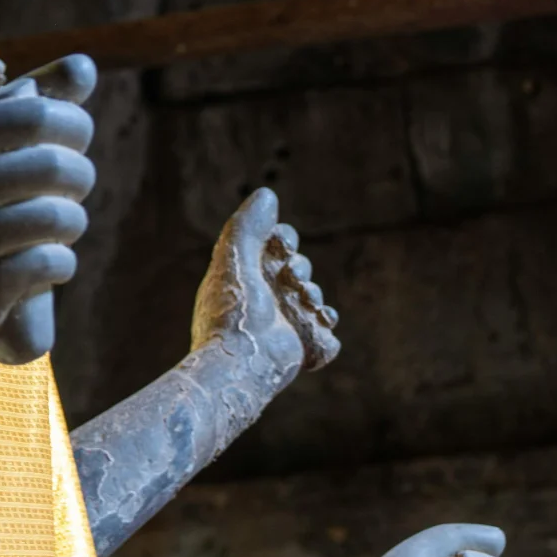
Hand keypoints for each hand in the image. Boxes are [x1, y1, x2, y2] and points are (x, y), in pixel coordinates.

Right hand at [0, 56, 96, 366]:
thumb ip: (33, 101)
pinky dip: (61, 264)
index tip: (66, 147)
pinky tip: (46, 266)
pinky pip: (52, 263)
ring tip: (58, 231)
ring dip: (71, 224)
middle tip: (67, 193)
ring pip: (61, 218)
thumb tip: (85, 65)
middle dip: (78, 179)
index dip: (72, 128)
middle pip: (58, 165)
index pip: (43, 113)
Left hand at [190, 187, 339, 372]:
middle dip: (301, 269)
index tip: (282, 246)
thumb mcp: (234, 260)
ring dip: (314, 296)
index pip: (276, 245)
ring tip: (304, 303)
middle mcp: (265, 298)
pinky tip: (318, 322)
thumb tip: (267, 193)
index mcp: (246, 276)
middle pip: (300, 268)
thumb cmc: (230, 313)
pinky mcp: (300, 349)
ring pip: (314, 298)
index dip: (285, 239)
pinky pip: (326, 333)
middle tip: (292, 281)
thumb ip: (247, 226)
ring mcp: (284, 325)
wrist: (238, 363)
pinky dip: (325, 328)